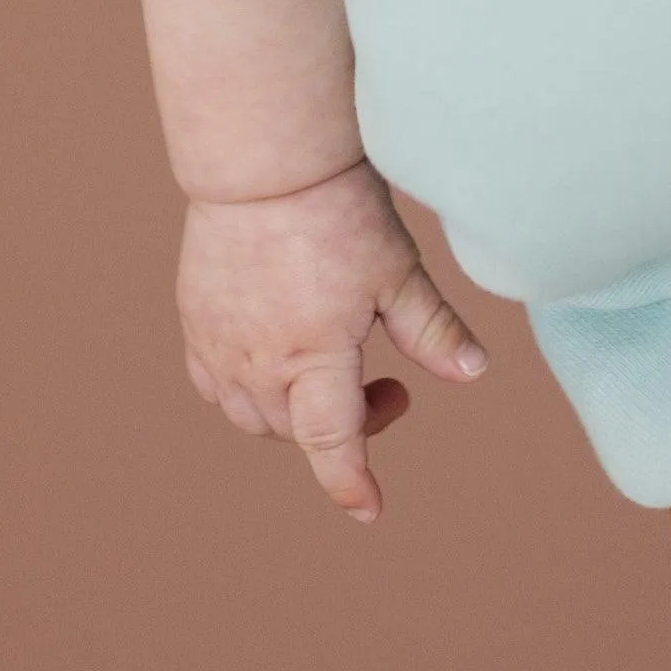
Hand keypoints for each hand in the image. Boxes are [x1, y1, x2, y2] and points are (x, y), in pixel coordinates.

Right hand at [176, 160, 486, 518]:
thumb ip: (433, 330)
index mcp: (314, 358)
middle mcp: (259, 364)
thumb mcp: (398, 270)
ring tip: (332, 371)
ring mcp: (219, 344)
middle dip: (347, 427)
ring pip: (252, 416)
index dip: (351, 484)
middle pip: (298, 432)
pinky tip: (275, 361)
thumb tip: (475, 373)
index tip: (369, 508)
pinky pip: (214, 383)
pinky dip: (246, 392)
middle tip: (389, 386)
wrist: (264, 162)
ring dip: (294, 415)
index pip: (331, 447)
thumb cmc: (337, 211)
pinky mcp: (195, 319)